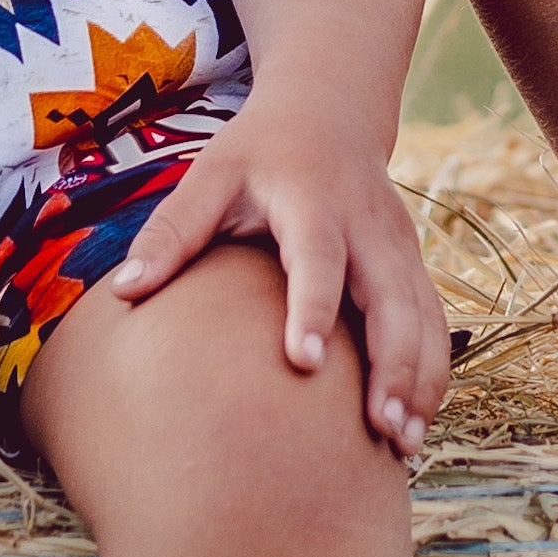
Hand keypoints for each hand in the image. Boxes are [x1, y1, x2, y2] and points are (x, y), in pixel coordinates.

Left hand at [104, 88, 453, 458]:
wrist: (331, 112)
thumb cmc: (258, 153)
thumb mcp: (210, 174)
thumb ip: (172, 231)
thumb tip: (124, 292)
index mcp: (313, 200)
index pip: (319, 257)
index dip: (314, 307)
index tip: (305, 362)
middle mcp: (367, 225)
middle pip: (391, 297)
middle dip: (393, 363)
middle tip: (381, 428)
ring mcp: (399, 246)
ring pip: (424, 316)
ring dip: (420, 379)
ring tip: (403, 444)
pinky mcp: (413, 265)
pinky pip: (433, 323)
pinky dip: (431, 373)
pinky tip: (414, 423)